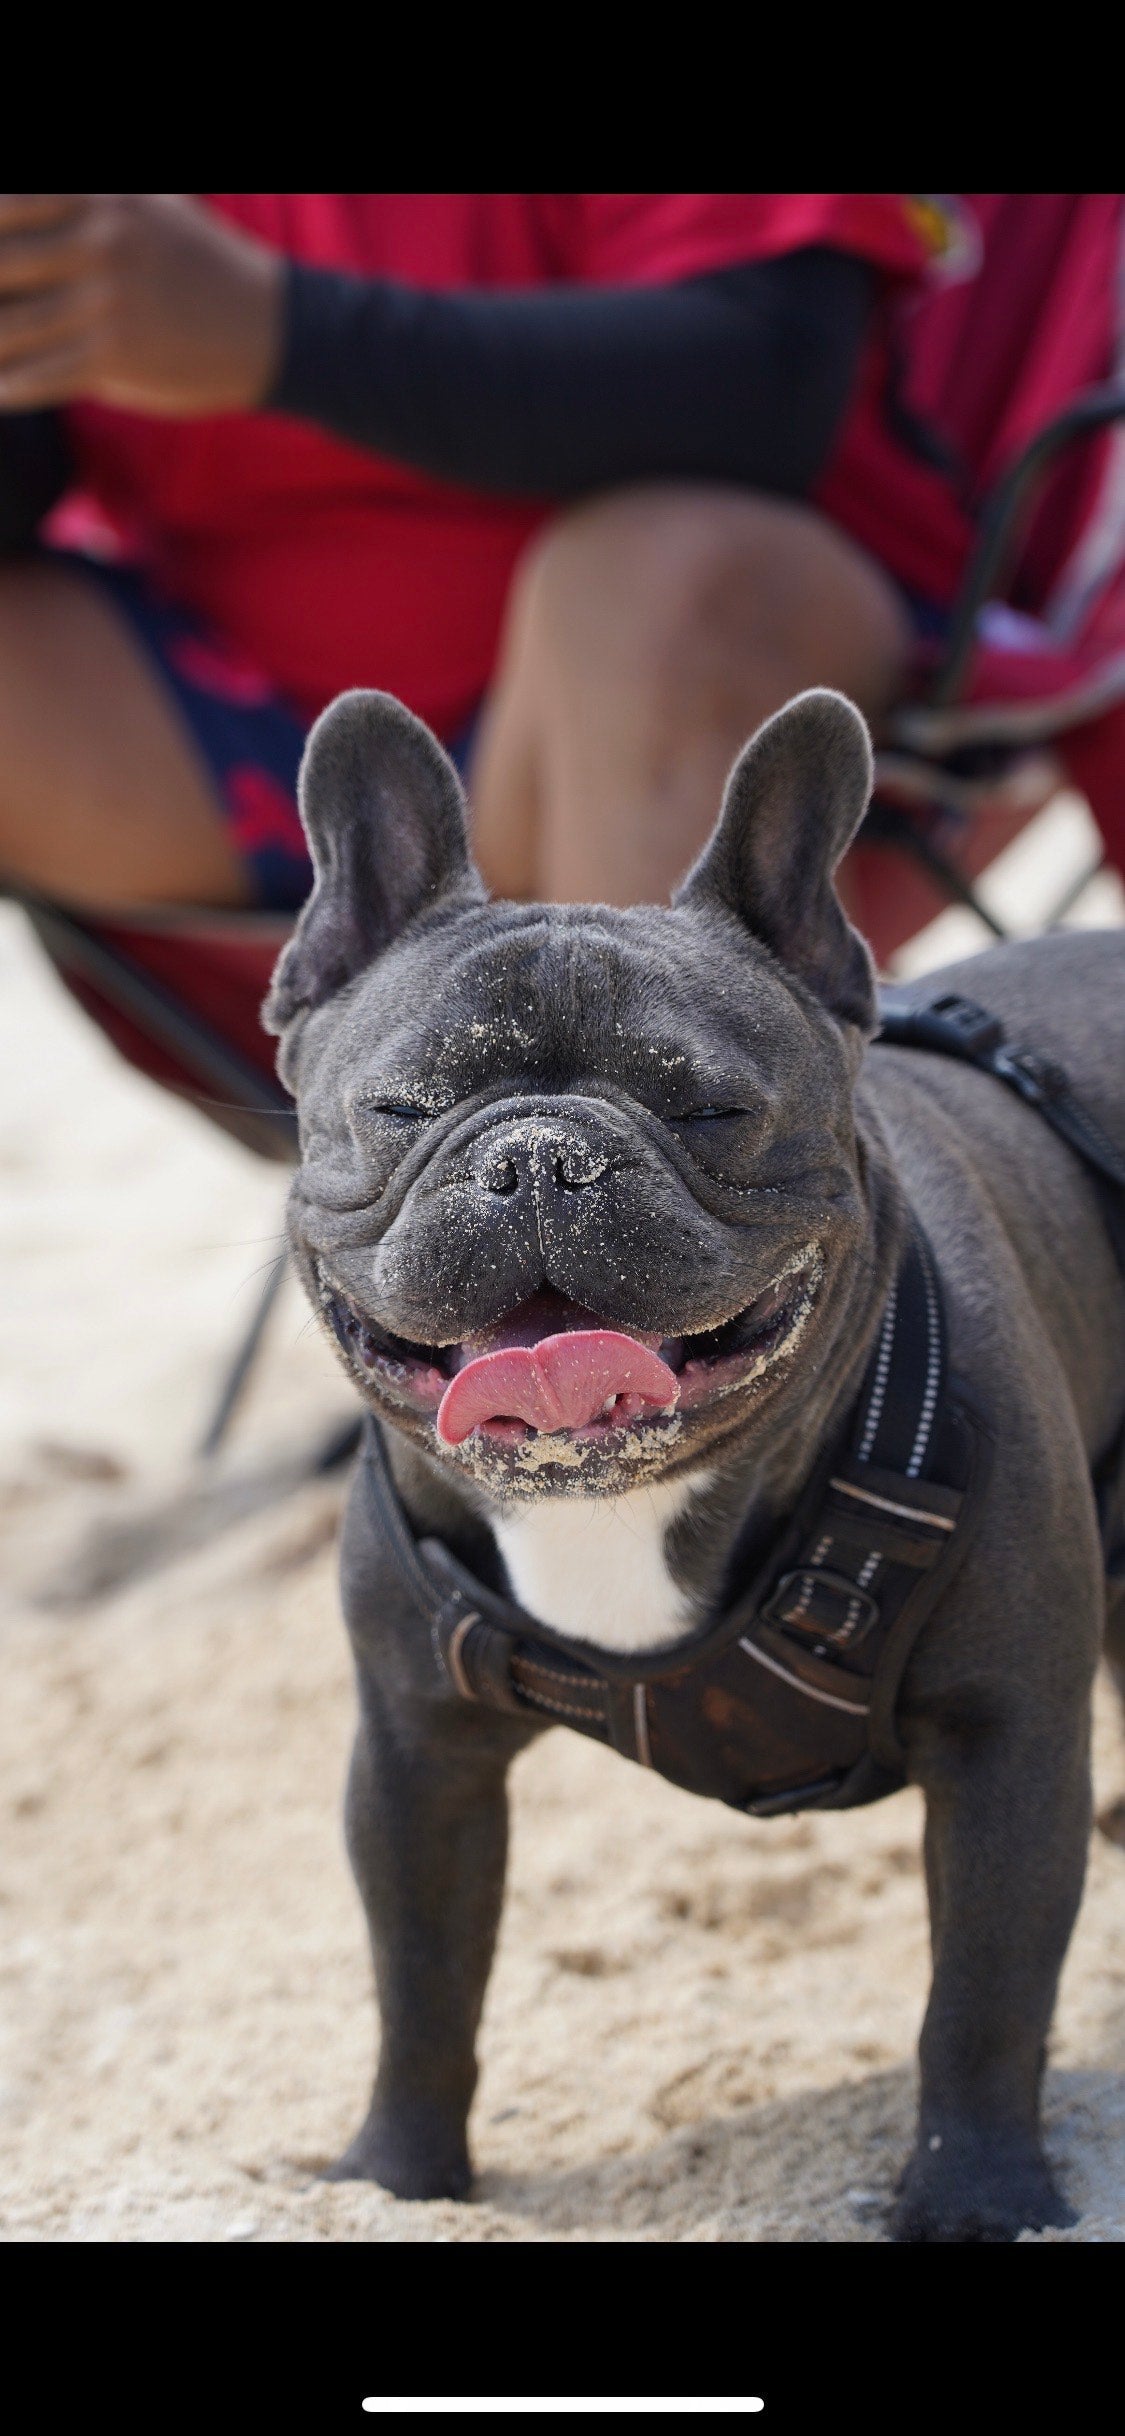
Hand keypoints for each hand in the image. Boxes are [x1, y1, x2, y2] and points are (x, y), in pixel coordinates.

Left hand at [0, 194, 284, 415]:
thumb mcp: (151, 202)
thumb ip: (89, 203)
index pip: (7, 208)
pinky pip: (39, 378)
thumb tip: (28, 212)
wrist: (271, 328)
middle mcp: (96, 246)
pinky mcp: (114, 360)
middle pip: (0, 263)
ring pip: (8, 327)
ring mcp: (104, 305)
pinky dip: (10, 388)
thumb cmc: (203, 262)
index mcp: (100, 201)